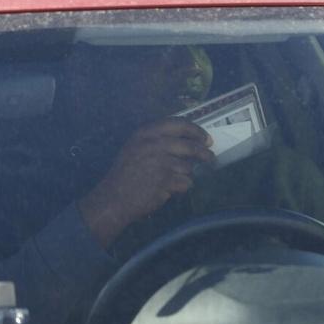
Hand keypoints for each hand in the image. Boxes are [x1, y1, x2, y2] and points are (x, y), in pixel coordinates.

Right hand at [78, 118, 214, 247]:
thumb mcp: (136, 147)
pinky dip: (181, 188)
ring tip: (171, 181)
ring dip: (185, 176)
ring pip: (188, 167)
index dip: (196, 130)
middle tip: (210, 158)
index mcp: (146, 133)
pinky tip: (169, 190)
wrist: (113, 199)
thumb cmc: (126, 173)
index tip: (206, 138)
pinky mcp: (166, 180)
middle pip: (191, 146)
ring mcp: (161, 162)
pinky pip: (185, 183)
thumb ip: (160, 140)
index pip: (179, 124)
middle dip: (204, 153)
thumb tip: (193, 139)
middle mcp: (154, 144)